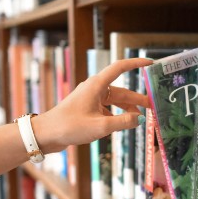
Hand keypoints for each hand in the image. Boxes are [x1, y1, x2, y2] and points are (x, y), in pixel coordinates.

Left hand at [33, 57, 153, 152]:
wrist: (45, 135)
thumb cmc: (70, 126)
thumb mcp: (101, 126)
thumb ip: (124, 122)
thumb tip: (141, 119)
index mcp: (97, 85)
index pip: (120, 68)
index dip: (136, 64)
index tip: (150, 64)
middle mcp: (94, 89)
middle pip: (121, 91)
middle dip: (137, 99)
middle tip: (152, 108)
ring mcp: (90, 99)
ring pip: (115, 101)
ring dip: (127, 110)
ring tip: (139, 120)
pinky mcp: (87, 109)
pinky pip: (107, 109)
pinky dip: (116, 116)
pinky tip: (120, 126)